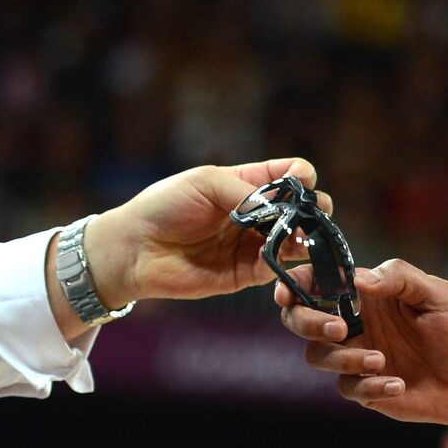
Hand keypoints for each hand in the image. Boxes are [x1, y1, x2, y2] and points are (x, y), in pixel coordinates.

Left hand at [82, 157, 329, 309]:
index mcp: (248, 184)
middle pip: (302, 209)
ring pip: (295, 239)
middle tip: (315, 213)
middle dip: (315, 208)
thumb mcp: (206, 182)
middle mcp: (257, 214)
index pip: (290, 175)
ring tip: (305, 235)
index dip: (303, 176)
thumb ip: (247, 192)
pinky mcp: (244, 272)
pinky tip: (280, 252)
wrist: (132, 249)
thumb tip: (284, 208)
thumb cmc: (164, 206)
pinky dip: (284, 260)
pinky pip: (275, 266)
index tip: (304, 181)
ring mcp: (253, 243)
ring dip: (306, 236)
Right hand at [276, 258, 447, 424]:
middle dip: (308, 322)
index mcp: (368, 293)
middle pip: (301, 319)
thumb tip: (360, 279)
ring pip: (317, 356)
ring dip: (345, 357)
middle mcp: (356, 322)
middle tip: (340, 328)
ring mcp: (357, 356)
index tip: (289, 291)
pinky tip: (398, 384)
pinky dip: (369, 386)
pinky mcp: (365, 389)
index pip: (320, 281)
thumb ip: (400, 278)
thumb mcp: (438, 294)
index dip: (296, 283)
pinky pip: (347, 388)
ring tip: (382, 360)